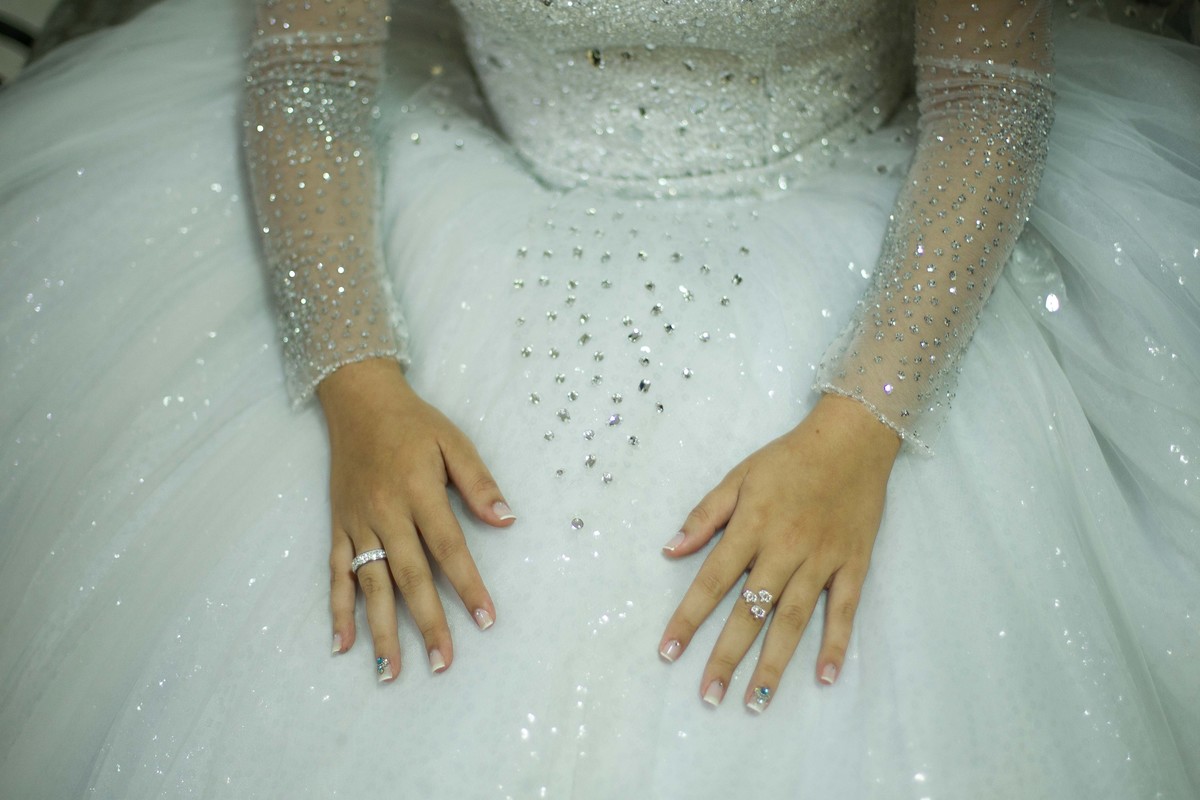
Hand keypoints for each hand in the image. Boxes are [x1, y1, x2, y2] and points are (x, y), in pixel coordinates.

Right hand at [317, 358, 514, 680]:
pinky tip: (344, 643)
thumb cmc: (414, 423)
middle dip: (428, 622)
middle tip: (443, 662)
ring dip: (380, 630)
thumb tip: (506, 519)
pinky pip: (337, 573)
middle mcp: (386, 514)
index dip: (468, 585)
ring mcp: (358, 523)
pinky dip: (338, 609)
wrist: (359, 401)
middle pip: (409, 577)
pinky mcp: (338, 527)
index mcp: (418, 492)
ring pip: (371, 584)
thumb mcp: (453, 442)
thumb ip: (478, 482)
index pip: (448, 548)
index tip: (486, 619)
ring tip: (392, 672)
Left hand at [658, 393, 899, 710]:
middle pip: (750, 611)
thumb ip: (705, 515)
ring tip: (755, 700)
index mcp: (752, 526)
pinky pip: (844, 610)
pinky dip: (835, 644)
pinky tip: (824, 677)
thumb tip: (670, 550)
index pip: (712, 581)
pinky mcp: (854, 565)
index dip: (688, 618)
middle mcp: (785, 548)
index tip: (668, 652)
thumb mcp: (739, 476)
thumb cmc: (788, 458)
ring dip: (774, 662)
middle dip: (726, 655)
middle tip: (708, 696)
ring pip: (793, 619)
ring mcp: (822, 560)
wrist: (851, 440)